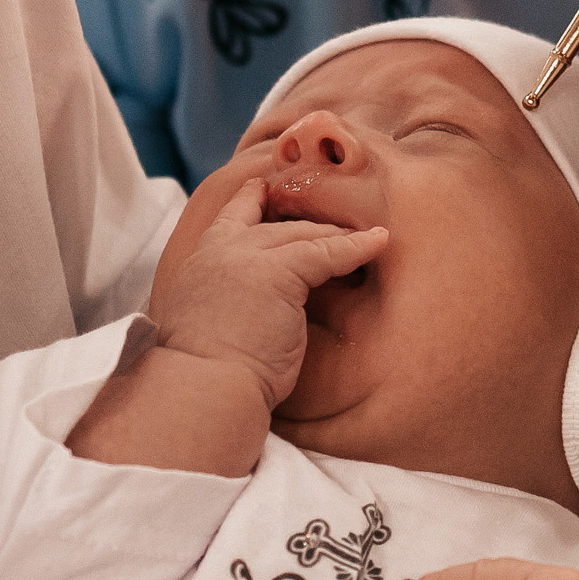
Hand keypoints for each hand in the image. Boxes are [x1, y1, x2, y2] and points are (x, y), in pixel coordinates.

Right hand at [148, 177, 385, 408]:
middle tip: (341, 228)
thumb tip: (242, 310)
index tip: (264, 188)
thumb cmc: (206, 378)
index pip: (230, 219)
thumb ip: (222, 303)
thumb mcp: (203, 327)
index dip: (251, 201)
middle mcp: (219, 251)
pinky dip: (356, 247)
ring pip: (303, 235)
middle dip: (311, 226)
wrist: (203, 390)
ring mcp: (247, 256)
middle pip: (276, 225)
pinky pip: (326, 252)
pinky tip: (379, 241)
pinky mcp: (278, 271)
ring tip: (368, 235)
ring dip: (338, 236)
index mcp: (199, 265)